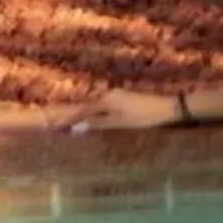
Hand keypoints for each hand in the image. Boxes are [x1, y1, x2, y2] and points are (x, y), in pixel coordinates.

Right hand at [56, 90, 185, 134]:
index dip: (68, 120)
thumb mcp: (119, 123)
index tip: (54, 127)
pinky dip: (94, 114)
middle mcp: (109, 94)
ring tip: (69, 125)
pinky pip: (103, 107)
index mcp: (106, 99)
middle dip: (73, 117)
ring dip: (83, 116)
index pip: (82, 111)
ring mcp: (117, 96)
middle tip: (57, 127)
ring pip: (94, 107)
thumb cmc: (144, 117)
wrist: (168, 108)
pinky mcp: (123, 99)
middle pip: (86, 107)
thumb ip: (98, 124)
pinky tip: (90, 120)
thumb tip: (76, 128)